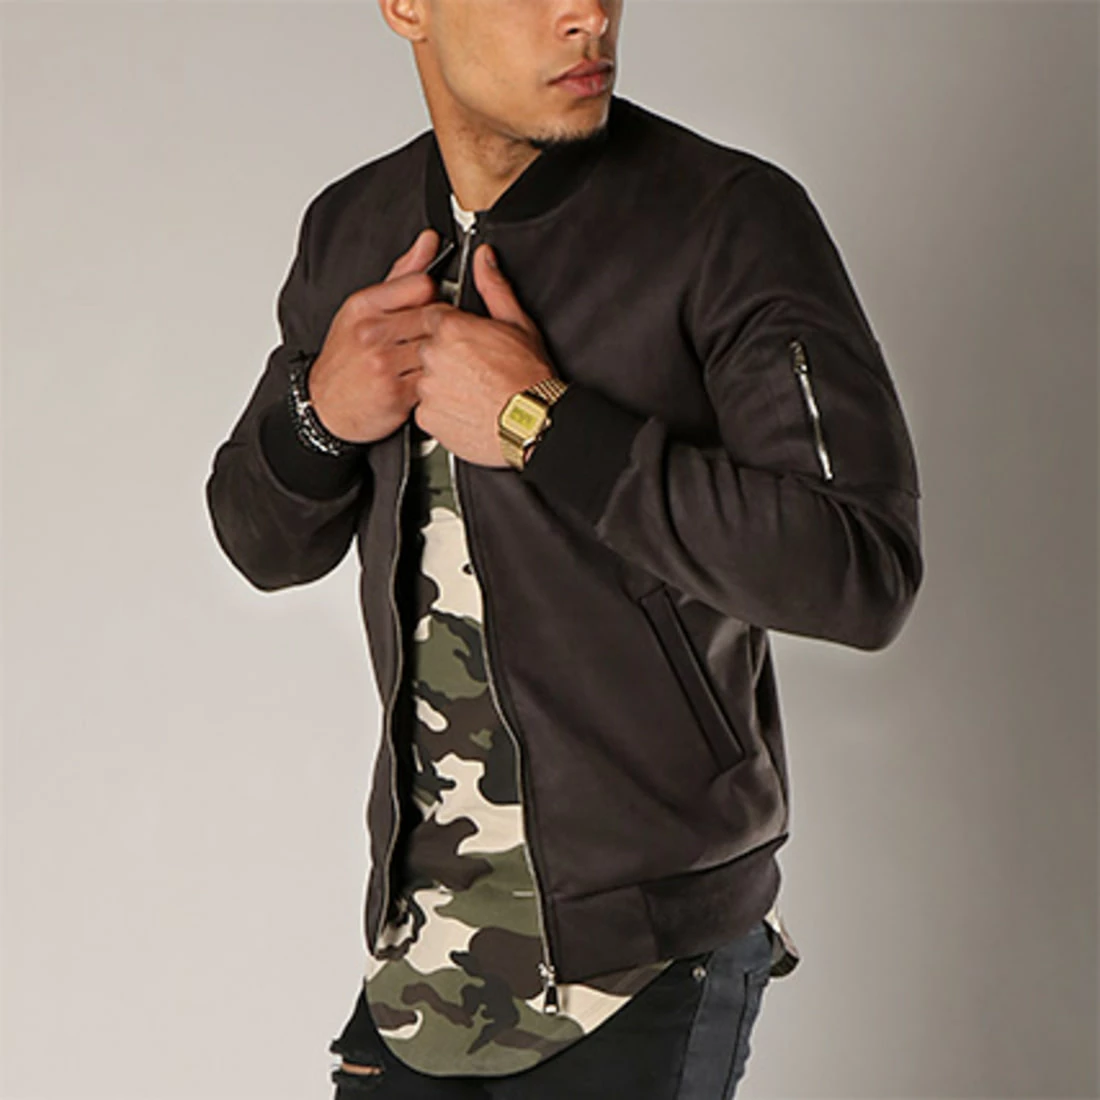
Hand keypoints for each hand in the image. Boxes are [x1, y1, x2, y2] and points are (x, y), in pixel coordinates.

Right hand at [306, 229, 440, 444]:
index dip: (435, 295)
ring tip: (437, 358)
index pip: (422, 285)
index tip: (431, 306)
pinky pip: (434, 379)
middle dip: (444, 327)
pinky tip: (433, 378)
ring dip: (446, 354)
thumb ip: (403, 273)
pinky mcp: (397, 394)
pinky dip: (440, 379)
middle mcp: (372, 333)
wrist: (326, 404)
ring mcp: (384, 364)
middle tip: (440, 336)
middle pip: (435, 317)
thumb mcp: (364, 307)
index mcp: (365, 305)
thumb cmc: (347, 355)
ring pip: (438, 348)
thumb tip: (430, 241)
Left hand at [413, 243, 558, 467]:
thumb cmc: (528, 379)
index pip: (433, 316)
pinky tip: (466, 408)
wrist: (532, 424)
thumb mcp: (518, 323)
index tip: (466, 340)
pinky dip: (442, 409)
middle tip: (474, 368)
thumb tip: (484, 260)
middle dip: (446, 356)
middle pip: (427, 348)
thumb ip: (493, 287)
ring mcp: (428, 388)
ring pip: (425, 379)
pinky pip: (426, 409)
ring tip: (473, 390)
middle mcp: (433, 356)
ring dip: (443, 383)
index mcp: (451, 329)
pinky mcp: (427, 417)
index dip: (452, 328)